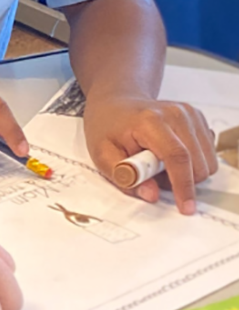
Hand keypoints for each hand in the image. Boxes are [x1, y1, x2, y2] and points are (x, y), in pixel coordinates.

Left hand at [83, 95, 216, 214]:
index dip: (183, 185)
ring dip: (187, 173)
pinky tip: (170, 155)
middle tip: (151, 174)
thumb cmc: (107, 126)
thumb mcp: (102, 154)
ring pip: (207, 162)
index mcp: (150, 120)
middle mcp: (176, 114)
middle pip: (197, 163)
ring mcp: (190, 115)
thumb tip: (152, 195)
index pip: (177, 156)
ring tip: (159, 164)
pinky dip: (193, 163)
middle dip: (179, 181)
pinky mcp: (198, 120)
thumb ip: (124, 177)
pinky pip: (208, 155)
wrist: (116, 101)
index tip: (185, 208)